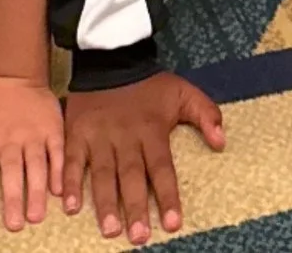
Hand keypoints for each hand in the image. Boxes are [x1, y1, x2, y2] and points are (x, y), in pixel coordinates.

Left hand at [0, 74, 65, 229]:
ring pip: (36, 165)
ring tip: (36, 215)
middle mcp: (8, 140)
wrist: (15, 74)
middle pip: (11, 171)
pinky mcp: (51, 130)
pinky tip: (60, 190)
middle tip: (14, 225)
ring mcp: (32, 135)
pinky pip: (56, 152)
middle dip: (13, 198)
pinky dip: (58, 170)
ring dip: (37, 190)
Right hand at [62, 73, 223, 241]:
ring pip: (101, 173)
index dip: (168, 195)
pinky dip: (70, 183)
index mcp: (151, 129)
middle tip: (139, 237)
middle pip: (131, 176)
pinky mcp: (77, 133)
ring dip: (105, 202)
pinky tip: (70, 207)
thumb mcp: (184, 92)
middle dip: (135, 207)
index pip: (162, 168)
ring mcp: (99, 136)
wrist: (112, 57)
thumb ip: (206, 114)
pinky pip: (71, 161)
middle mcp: (125, 136)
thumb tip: (222, 143)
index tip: (173, 223)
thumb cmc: (150, 84)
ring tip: (110, 229)